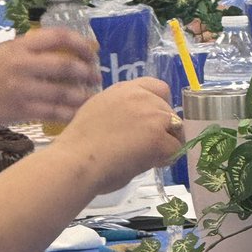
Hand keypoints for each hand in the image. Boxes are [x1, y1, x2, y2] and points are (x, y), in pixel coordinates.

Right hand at [0, 27, 101, 126]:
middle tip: (96, 76)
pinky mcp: (21, 111)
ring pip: (64, 93)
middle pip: (65, 66)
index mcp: (18, 47)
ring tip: (91, 96)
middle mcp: (22, 66)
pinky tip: (78, 113)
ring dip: (83, 95)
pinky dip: (70, 113)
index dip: (80, 42)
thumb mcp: (2, 52)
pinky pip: (54, 113)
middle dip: (87, 72)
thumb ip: (28, 51)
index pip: (57, 36)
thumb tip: (62, 51)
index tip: (90, 51)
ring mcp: (22, 90)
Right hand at [54, 77, 182, 194]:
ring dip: (165, 143)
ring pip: (176, 129)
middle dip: (162, 128)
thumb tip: (133, 123)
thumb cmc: (78, 145)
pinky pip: (175, 148)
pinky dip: (165, 159)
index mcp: (123, 89)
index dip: (159, 105)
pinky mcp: (159, 136)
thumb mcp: (98, 112)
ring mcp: (152, 114)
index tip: (150, 122)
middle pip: (168, 110)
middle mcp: (140, 96)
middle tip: (144, 146)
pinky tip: (147, 164)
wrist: (76, 161)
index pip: (158, 87)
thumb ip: (120, 110)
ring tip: (143, 157)